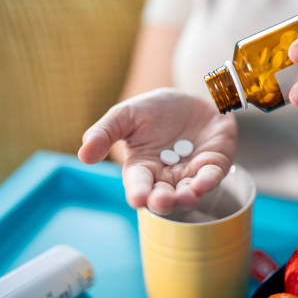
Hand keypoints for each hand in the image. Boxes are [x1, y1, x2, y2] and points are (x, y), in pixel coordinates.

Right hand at [77, 88, 236, 213]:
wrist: (191, 97)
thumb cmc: (155, 110)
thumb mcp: (126, 115)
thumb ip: (105, 132)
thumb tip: (83, 155)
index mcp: (142, 168)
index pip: (138, 185)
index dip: (138, 193)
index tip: (137, 198)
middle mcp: (166, 177)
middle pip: (163, 196)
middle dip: (162, 201)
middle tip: (161, 201)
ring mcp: (191, 173)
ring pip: (188, 192)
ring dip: (186, 197)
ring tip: (184, 197)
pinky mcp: (213, 165)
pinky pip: (211, 177)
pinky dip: (207, 181)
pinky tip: (202, 183)